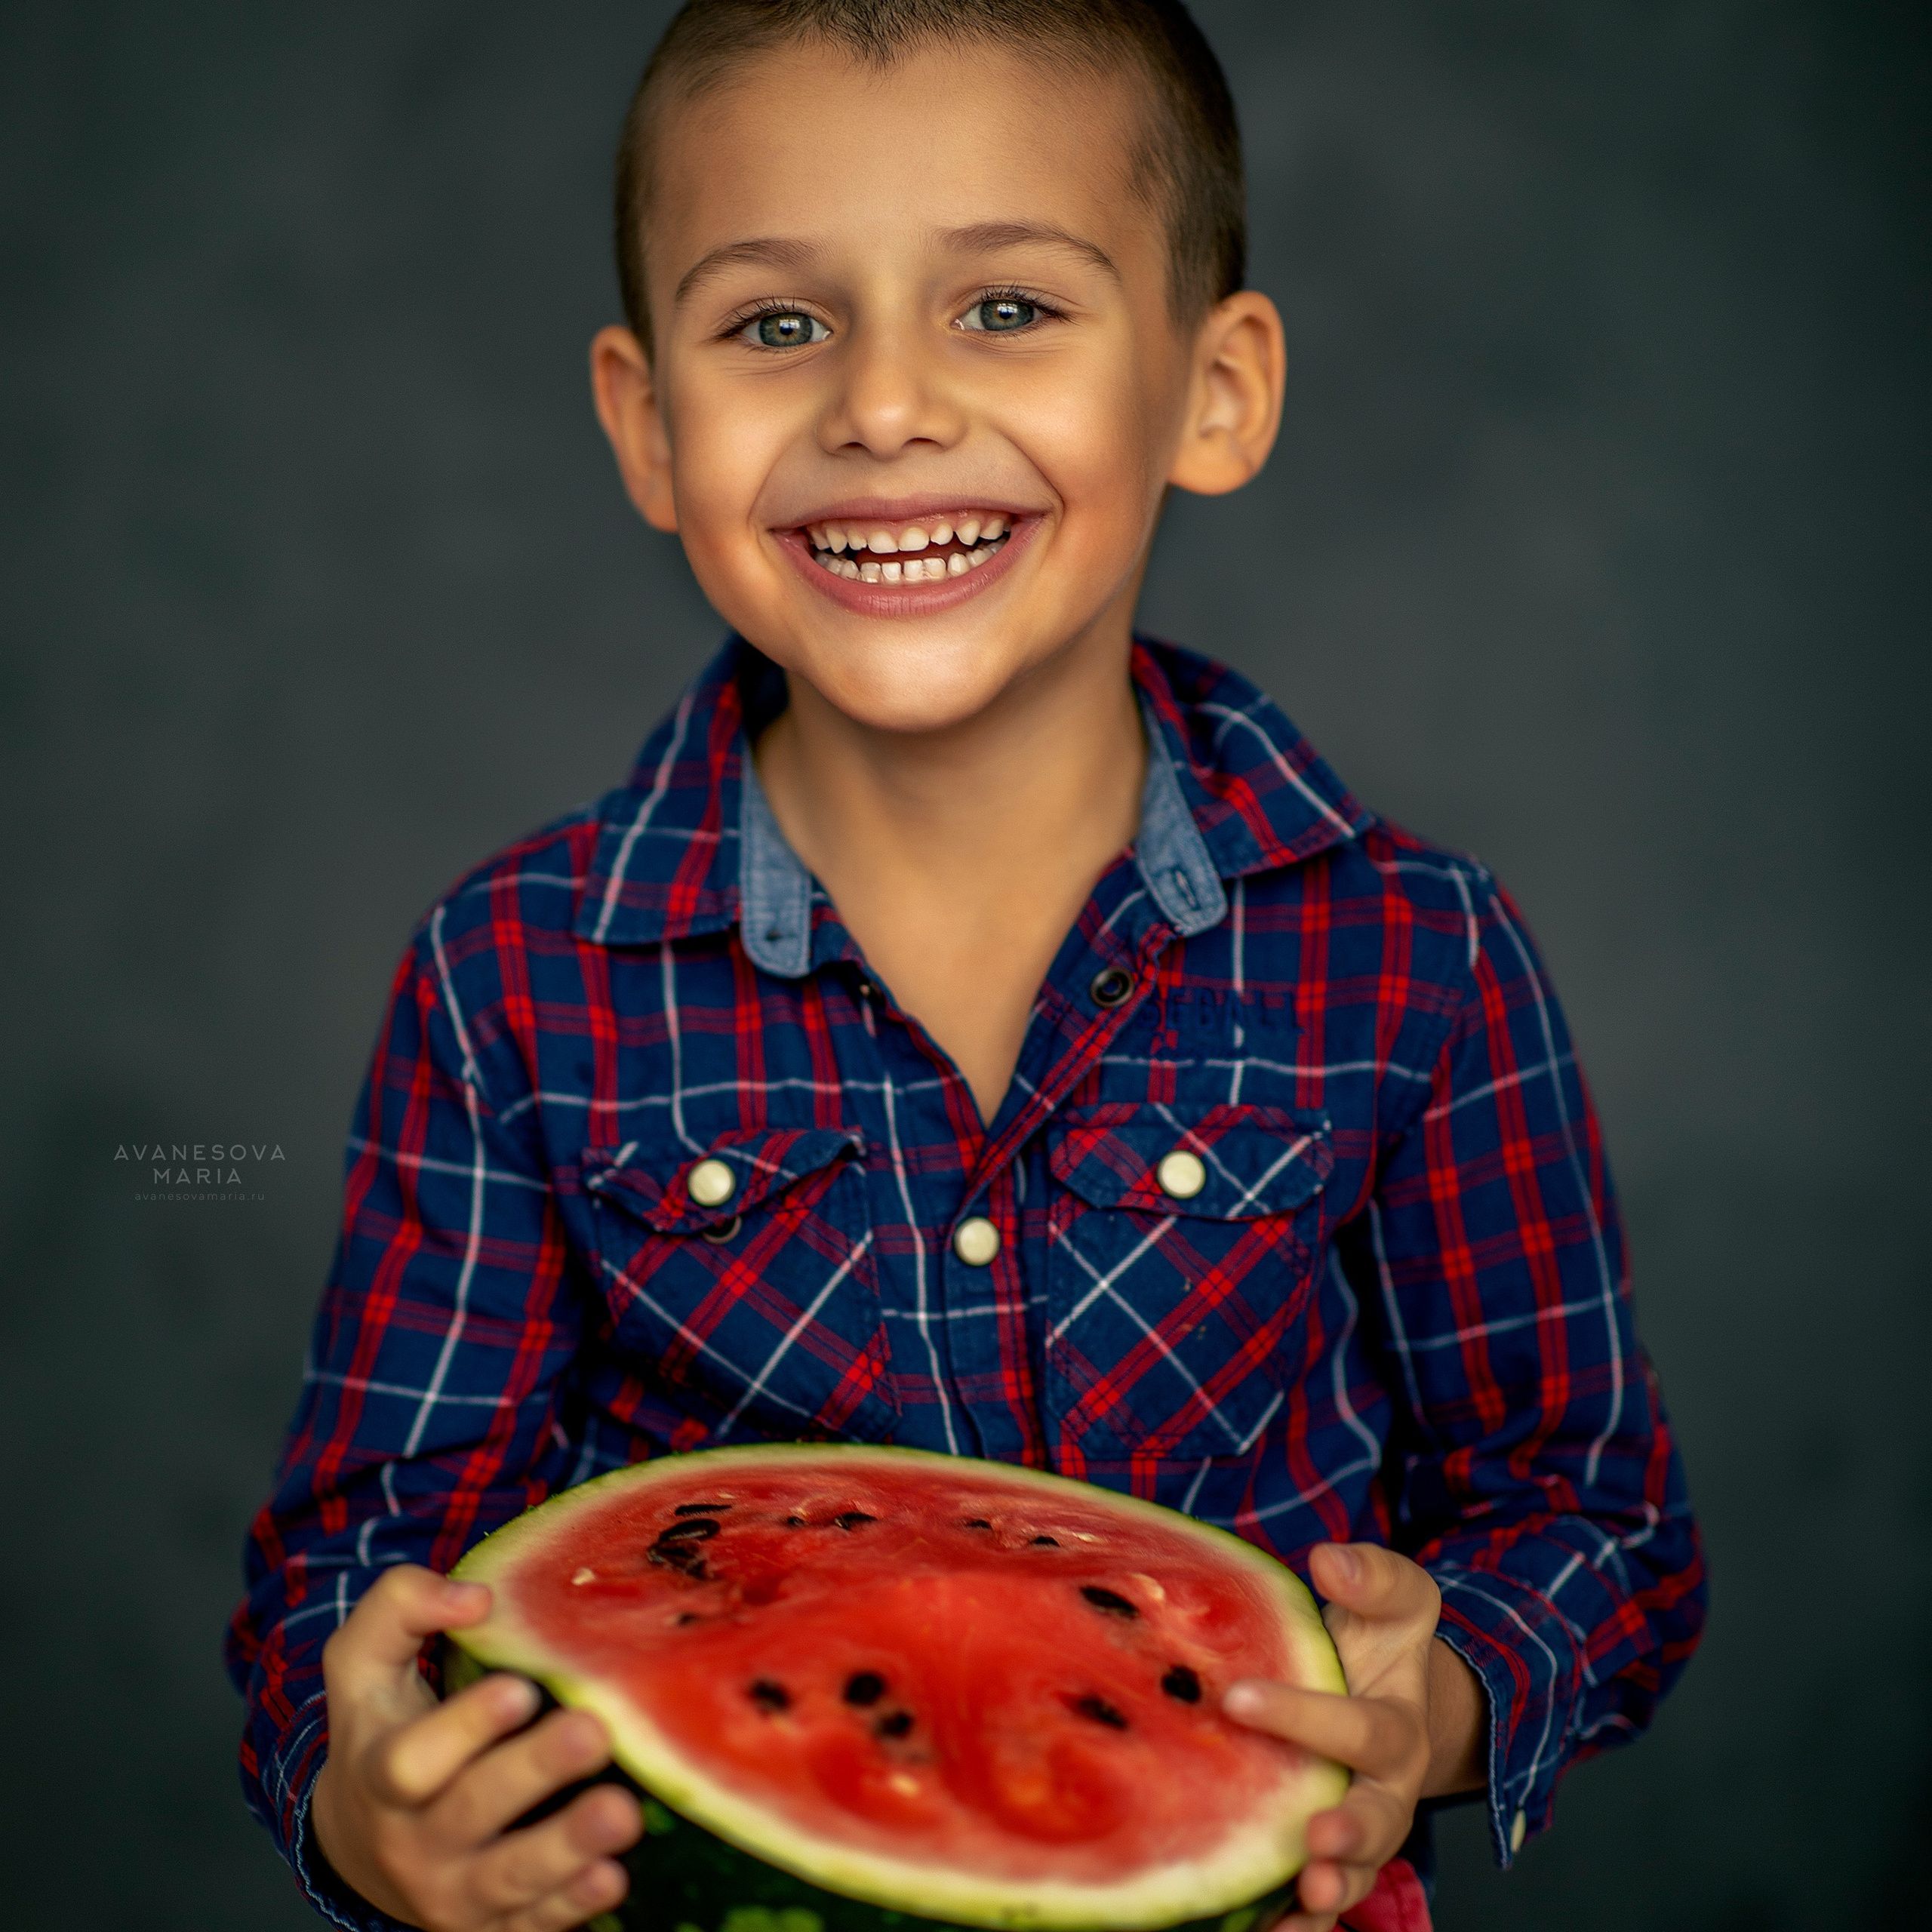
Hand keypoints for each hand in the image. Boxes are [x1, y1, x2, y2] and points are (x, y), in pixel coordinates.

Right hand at [310, 1565, 641, 1930]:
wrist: (363, 1840)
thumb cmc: (383, 1724)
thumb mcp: (365, 1662)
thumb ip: (402, 1606)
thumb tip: (474, 1597)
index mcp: (380, 1771)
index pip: (411, 1758)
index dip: (463, 1727)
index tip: (519, 1687)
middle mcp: (412, 1839)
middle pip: (470, 1812)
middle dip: (533, 1773)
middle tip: (592, 1733)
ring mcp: (452, 1891)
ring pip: (508, 1878)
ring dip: (566, 1847)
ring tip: (621, 1813)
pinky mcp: (490, 1926)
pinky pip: (529, 1926)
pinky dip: (569, 1908)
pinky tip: (610, 1877)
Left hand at [1224, 1543, 1484, 1931]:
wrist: (1387, 1703)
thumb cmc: (1376, 1647)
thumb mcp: (1391, 1601)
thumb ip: (1373, 1577)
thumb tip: (1331, 1560)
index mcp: (1398, 1728)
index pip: (1361, 1725)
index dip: (1303, 1712)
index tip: (1237, 1696)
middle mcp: (1384, 1793)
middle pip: (1376, 1821)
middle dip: (1348, 1835)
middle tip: (1314, 1841)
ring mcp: (1359, 1837)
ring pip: (1353, 1876)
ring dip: (1329, 1894)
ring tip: (1304, 1901)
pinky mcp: (1327, 1865)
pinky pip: (1318, 1906)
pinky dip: (1294, 1923)